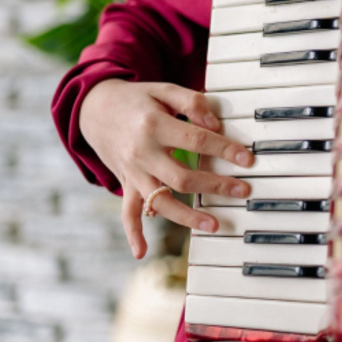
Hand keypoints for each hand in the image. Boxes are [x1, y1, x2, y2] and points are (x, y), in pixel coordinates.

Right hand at [80, 79, 253, 258]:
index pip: (196, 141)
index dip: (224, 150)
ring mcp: (132, 172)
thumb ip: (192, 102)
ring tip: (213, 225)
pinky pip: (127, 212)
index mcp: (154, 125)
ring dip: (186, 216)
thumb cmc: (137, 100)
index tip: (247, 159)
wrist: (94, 108)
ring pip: (160, 200)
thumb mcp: (164, 90)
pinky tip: (141, 252)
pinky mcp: (126, 183)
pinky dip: (133, 233)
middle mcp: (142, 153)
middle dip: (215, 186)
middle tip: (243, 191)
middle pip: (182, 176)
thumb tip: (216, 125)